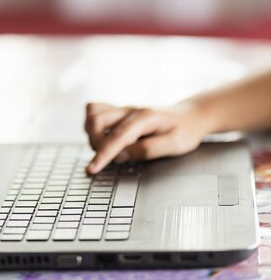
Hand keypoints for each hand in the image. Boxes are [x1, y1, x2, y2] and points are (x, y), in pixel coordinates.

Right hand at [85, 101, 207, 173]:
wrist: (188, 117)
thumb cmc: (184, 131)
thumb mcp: (175, 145)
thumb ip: (147, 150)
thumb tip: (121, 156)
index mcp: (146, 118)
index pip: (118, 136)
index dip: (103, 154)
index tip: (92, 169)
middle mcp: (130, 110)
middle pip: (98, 120)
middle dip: (96, 143)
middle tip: (109, 160)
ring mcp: (123, 109)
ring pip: (93, 113)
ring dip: (92, 133)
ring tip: (105, 148)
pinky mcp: (118, 112)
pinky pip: (95, 110)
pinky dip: (91, 123)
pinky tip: (102, 136)